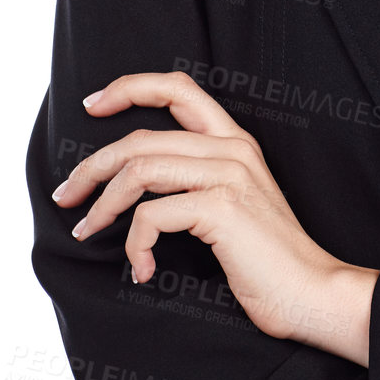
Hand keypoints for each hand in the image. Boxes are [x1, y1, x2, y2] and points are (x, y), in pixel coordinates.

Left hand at [50, 71, 378, 358]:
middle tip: (67, 196)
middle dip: (91, 166)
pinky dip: (135, 245)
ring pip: (137, 169)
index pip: (178, 87)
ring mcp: (228, 173)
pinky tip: (144, 269)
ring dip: (101, 205)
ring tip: (87, 231)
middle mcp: (232, 148)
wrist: (312, 291)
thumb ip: (197, 181)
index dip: (129, 87)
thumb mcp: (232, 206)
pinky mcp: (221, 206)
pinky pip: (150, 215)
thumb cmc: (269, 261)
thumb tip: (132, 183)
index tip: (92, 105)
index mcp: (235, 141)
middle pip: (140, 137)